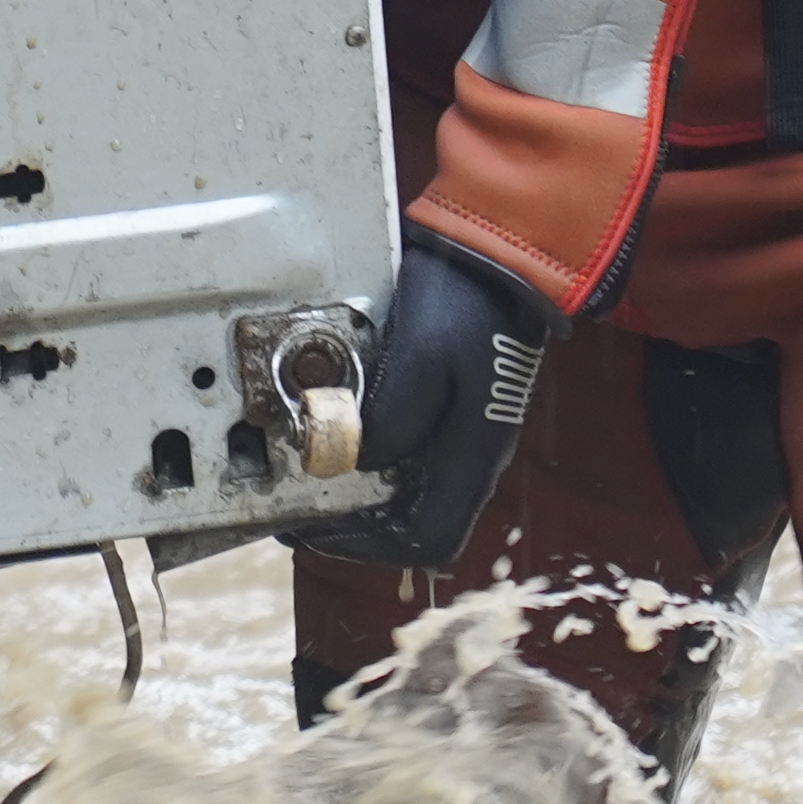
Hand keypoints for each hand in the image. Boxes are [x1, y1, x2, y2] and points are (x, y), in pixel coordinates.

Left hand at [295, 234, 551, 572]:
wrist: (502, 255)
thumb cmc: (467, 300)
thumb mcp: (423, 354)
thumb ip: (390, 416)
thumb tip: (353, 461)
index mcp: (473, 456)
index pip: (428, 541)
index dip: (367, 548)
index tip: (315, 527)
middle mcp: (473, 456)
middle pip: (414, 523)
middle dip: (355, 521)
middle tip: (299, 499)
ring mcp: (466, 433)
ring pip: (410, 490)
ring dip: (361, 489)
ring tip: (310, 468)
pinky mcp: (454, 407)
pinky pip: (411, 452)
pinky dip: (372, 454)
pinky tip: (340, 432)